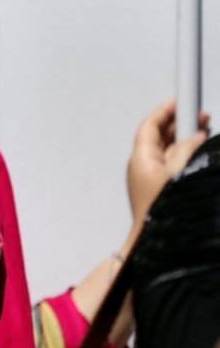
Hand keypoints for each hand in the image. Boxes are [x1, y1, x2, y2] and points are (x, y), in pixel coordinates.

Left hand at [127, 99, 209, 224]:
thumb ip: (187, 150)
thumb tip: (196, 136)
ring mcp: (151, 181)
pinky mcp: (160, 192)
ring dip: (186, 141)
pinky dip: (186, 157)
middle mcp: (143, 168)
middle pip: (159, 137)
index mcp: (141, 159)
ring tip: (206, 133)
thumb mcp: (179, 172)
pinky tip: (201, 157)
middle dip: (179, 124)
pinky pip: (173, 167)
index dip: (165, 111)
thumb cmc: (163, 212)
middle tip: (201, 117)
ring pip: (169, 152)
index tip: (180, 101)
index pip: (150, 126)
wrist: (154, 245)